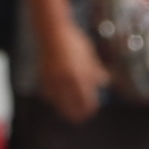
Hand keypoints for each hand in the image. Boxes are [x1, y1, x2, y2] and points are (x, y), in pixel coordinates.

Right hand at [24, 0, 106, 121]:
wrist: (52, 32)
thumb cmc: (73, 41)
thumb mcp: (89, 55)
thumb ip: (96, 71)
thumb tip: (105, 82)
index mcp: (81, 75)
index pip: (88, 100)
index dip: (91, 108)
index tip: (92, 111)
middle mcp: (66, 81)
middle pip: (73, 106)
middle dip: (78, 113)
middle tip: (82, 117)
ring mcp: (53, 80)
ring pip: (60, 103)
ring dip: (65, 109)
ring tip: (69, 113)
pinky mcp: (43, 78)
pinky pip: (48, 95)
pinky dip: (53, 99)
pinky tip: (56, 101)